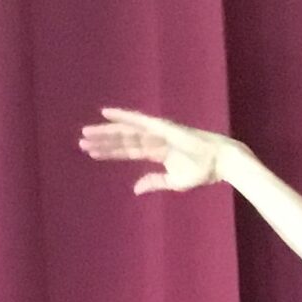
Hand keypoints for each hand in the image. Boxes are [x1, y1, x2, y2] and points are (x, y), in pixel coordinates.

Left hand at [77, 106, 240, 193]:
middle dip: (102, 141)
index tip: (91, 152)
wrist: (221, 163)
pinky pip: (138, 120)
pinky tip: (106, 113)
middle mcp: (154, 139)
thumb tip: (135, 189)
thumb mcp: (175, 182)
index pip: (127, 151)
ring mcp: (157, 132)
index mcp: (157, 153)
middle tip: (80, 142)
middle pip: (122, 140)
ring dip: (105, 133)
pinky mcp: (162, 127)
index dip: (110, 152)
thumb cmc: (204, 172)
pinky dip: (122, 116)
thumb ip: (155, 182)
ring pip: (125, 132)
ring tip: (85, 134)